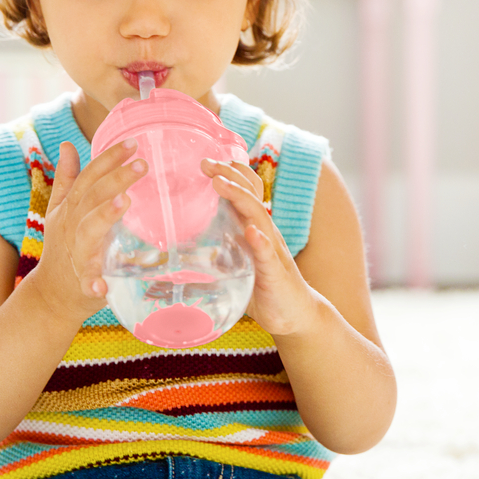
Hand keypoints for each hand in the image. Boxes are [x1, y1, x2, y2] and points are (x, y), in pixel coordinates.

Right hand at [24, 138, 146, 328]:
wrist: (51, 295)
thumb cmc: (61, 248)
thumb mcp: (59, 211)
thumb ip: (66, 179)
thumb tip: (66, 146)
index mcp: (70, 208)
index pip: (90, 177)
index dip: (108, 159)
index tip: (132, 143)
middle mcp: (72, 226)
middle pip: (93, 196)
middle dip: (116, 179)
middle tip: (142, 164)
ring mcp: (77, 253)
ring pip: (89, 230)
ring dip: (105, 215)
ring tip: (125, 201)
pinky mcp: (82, 282)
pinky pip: (87, 281)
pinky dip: (93, 283)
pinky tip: (103, 284)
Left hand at [201, 159, 320, 335]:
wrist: (295, 315)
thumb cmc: (263, 288)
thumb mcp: (236, 267)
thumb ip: (216, 257)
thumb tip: (183, 257)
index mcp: (254, 228)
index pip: (246, 191)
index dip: (229, 174)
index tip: (206, 163)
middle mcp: (265, 232)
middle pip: (250, 194)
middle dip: (229, 175)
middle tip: (206, 163)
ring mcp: (272, 250)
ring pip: (258, 216)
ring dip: (240, 198)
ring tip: (220, 184)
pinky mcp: (276, 273)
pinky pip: (268, 253)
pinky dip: (260, 241)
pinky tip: (251, 232)